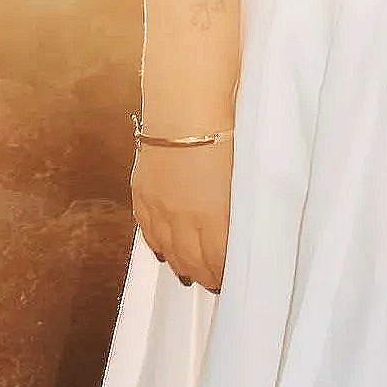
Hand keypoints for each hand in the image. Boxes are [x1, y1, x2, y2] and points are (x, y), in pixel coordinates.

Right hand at [131, 137, 233, 293]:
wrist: (185, 104)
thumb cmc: (225, 128)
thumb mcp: (243, 169)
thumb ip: (240, 203)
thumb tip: (242, 224)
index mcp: (213, 215)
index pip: (218, 258)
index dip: (223, 271)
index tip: (230, 278)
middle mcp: (183, 217)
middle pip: (192, 259)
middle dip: (204, 275)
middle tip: (213, 283)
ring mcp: (159, 205)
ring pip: (168, 248)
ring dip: (180, 264)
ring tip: (190, 273)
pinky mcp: (142, 191)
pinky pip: (148, 229)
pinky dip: (157, 244)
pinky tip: (164, 252)